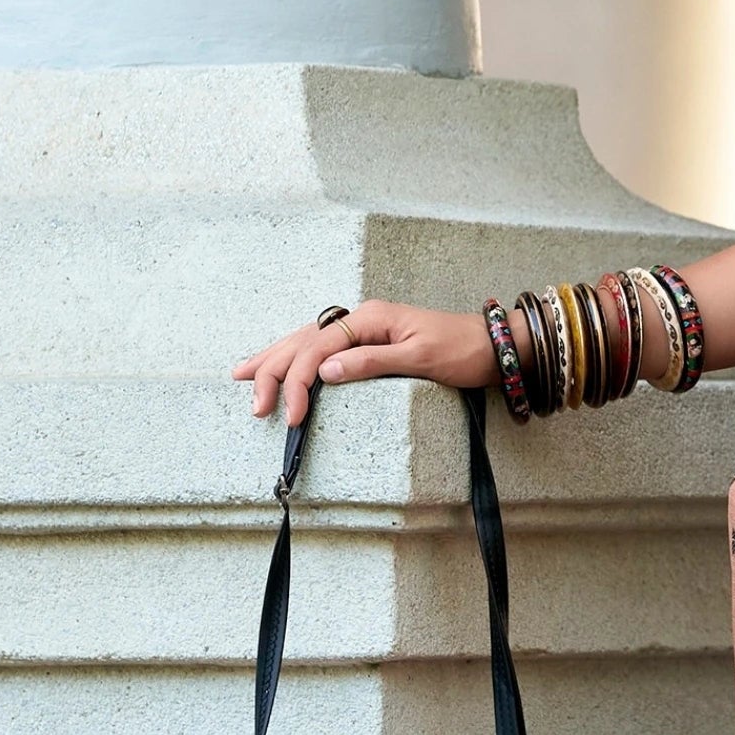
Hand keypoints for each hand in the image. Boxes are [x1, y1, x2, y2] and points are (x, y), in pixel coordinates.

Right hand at [233, 300, 496, 424]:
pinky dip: (295, 357)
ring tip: (240, 374)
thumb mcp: (421, 359)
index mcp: (370, 318)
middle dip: (273, 370)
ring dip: (273, 359)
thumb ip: (373, 363)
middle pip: (302, 340)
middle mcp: (361, 318)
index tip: (291, 416)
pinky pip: (321, 346)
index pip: (319, 348)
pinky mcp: (368, 341)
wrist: (493, 346)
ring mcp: (363, 328)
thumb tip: (326, 373)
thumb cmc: (462, 351)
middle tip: (254, 405)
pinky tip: (280, 364)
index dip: (299, 381)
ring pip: (305, 340)